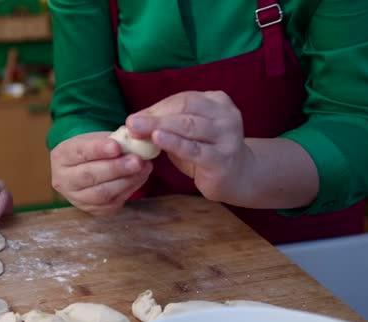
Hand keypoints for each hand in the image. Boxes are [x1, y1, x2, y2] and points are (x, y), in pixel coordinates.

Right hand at [50, 131, 152, 214]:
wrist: (85, 169)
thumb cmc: (93, 150)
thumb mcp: (97, 138)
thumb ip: (113, 139)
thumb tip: (136, 141)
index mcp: (61, 157)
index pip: (79, 153)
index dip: (98, 150)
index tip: (117, 146)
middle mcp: (63, 180)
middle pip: (89, 176)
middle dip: (115, 168)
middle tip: (136, 161)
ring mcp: (76, 198)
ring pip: (101, 193)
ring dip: (125, 181)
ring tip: (143, 168)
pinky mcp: (92, 210)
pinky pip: (112, 203)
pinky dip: (129, 189)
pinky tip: (140, 177)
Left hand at [125, 91, 250, 202]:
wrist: (236, 176)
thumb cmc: (205, 151)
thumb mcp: (187, 133)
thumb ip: (167, 124)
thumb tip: (134, 122)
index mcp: (218, 102)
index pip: (184, 99)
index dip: (157, 108)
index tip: (134, 117)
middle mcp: (226, 115)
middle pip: (186, 110)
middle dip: (155, 116)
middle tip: (131, 122)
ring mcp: (227, 136)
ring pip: (190, 126)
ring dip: (161, 127)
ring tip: (138, 129)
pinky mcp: (222, 158)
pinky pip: (195, 149)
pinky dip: (174, 143)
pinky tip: (157, 140)